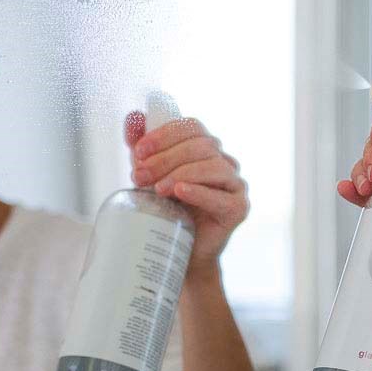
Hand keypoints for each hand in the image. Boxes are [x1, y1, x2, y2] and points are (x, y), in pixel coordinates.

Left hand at [126, 111, 248, 275]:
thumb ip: (142, 147)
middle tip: (139, 176)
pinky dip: (198, 191)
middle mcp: (225, 162)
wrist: (182, 252)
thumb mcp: (150, 175)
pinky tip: (180, 192)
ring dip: (180, 174)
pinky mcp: (238, 209)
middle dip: (166, 158)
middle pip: (200, 146)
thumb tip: (133, 118)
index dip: (165, 134)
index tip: (139, 151)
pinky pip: (220, 196)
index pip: (191, 127)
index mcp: (207, 148)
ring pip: (212, 167)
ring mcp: (235, 185)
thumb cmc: (168, 210)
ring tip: (157, 189)